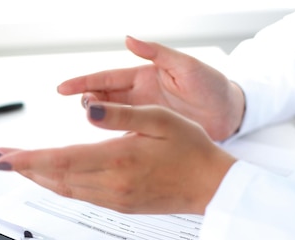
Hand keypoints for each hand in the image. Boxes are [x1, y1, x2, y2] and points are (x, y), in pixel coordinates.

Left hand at [0, 102, 235, 214]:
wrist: (209, 186)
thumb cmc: (190, 149)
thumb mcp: (159, 119)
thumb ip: (118, 114)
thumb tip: (85, 109)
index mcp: (119, 160)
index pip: (61, 160)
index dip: (29, 159)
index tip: (4, 157)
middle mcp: (111, 185)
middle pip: (55, 178)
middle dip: (23, 168)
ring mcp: (113, 199)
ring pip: (64, 189)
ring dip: (37, 178)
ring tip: (16, 166)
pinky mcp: (118, 205)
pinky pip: (78, 196)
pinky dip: (57, 186)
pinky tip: (49, 178)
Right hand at [57, 36, 244, 140]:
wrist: (232, 115)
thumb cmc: (212, 86)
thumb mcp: (186, 66)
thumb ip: (157, 53)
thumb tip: (128, 38)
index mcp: (144, 76)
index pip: (106, 77)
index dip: (83, 82)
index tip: (62, 89)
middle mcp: (139, 96)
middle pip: (103, 98)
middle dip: (87, 101)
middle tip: (82, 107)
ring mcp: (143, 115)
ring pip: (110, 118)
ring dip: (96, 119)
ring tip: (88, 121)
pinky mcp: (151, 133)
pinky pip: (124, 135)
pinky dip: (111, 138)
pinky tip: (101, 145)